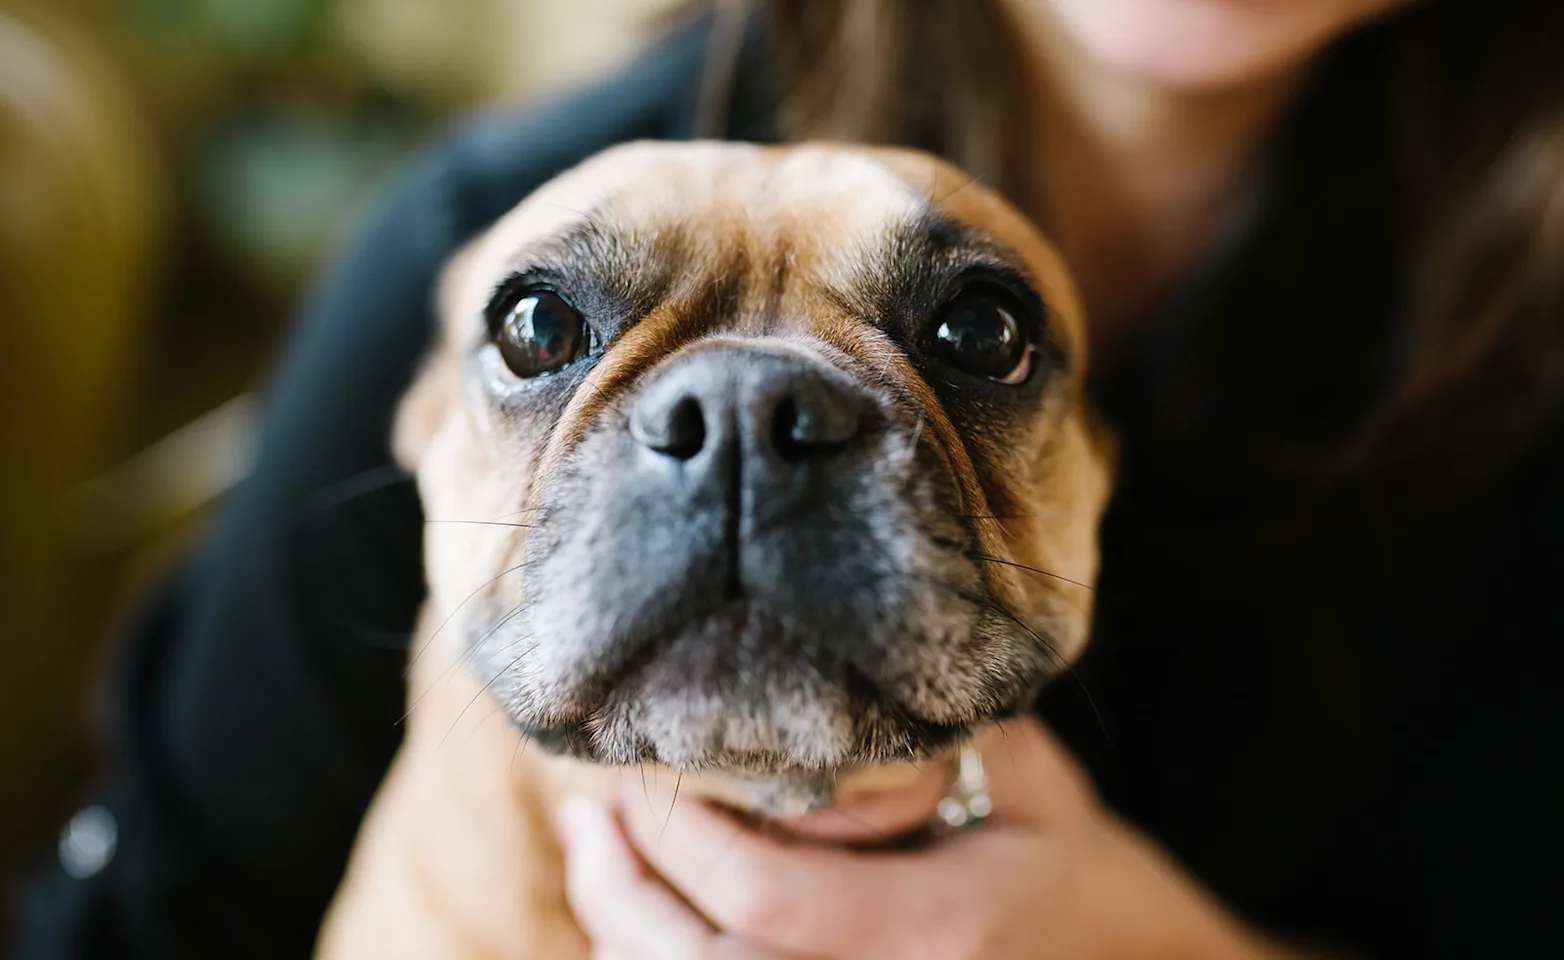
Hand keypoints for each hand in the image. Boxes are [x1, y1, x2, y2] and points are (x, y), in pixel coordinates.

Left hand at [557, 718, 1301, 959]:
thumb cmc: (1096, 893)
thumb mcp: (1047, 794)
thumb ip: (957, 737)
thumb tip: (855, 673)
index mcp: (938, 934)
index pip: (771, 899)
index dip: (686, 838)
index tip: (646, 773)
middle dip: (620, 896)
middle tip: (588, 819)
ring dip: (626, 939)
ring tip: (598, 862)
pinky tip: (647, 926)